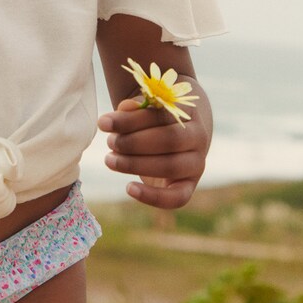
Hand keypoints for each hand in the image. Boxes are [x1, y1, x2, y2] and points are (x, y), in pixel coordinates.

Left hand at [97, 96, 211, 209]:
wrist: (176, 133)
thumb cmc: (153, 116)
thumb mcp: (144, 106)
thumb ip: (134, 105)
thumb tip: (125, 107)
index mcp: (188, 112)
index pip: (161, 115)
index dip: (130, 120)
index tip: (104, 123)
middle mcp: (199, 137)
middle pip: (169, 140)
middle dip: (133, 142)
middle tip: (110, 142)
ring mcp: (196, 163)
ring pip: (170, 166)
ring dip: (135, 164)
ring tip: (110, 160)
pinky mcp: (188, 185)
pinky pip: (177, 197)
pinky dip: (153, 197)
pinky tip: (129, 188)